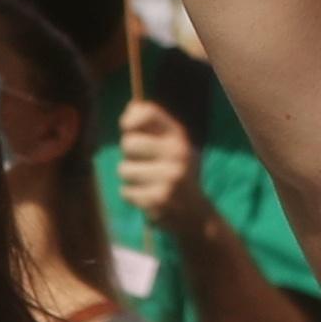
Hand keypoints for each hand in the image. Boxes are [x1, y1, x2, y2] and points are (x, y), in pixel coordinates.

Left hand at [111, 99, 201, 228]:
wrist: (196, 215)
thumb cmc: (176, 174)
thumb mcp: (173, 147)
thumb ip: (152, 127)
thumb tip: (131, 107)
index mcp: (179, 137)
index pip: (148, 113)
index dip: (130, 119)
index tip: (127, 129)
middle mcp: (177, 153)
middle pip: (128, 143)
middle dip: (129, 155)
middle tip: (143, 165)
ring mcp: (168, 177)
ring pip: (123, 169)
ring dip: (130, 179)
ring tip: (148, 183)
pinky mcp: (157, 199)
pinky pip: (125, 191)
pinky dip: (132, 196)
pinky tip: (148, 198)